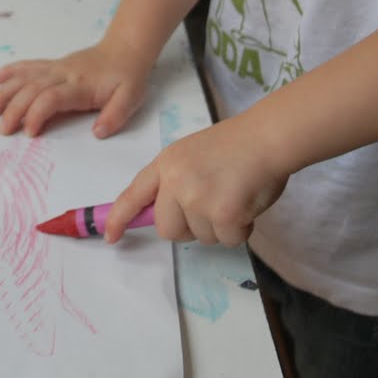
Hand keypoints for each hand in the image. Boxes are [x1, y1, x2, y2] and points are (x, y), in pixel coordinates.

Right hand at [0, 43, 149, 137]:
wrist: (126, 49)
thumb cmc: (127, 77)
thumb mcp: (131, 98)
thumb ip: (115, 116)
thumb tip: (97, 132)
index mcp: (80, 86)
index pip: (52, 98)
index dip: (37, 114)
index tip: (30, 133)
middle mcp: (63, 74)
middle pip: (31, 89)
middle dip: (14, 109)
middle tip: (2, 130)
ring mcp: (56, 68)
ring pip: (24, 77)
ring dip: (4, 92)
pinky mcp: (53, 65)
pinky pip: (28, 66)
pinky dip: (10, 71)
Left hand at [103, 112, 288, 245]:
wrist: (267, 138)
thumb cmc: (236, 145)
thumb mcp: (191, 155)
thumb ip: (175, 182)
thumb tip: (167, 216)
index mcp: (166, 164)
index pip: (134, 195)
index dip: (119, 218)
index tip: (111, 236)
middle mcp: (176, 182)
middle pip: (168, 230)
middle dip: (188, 229)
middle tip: (211, 210)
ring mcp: (198, 199)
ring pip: (202, 237)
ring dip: (220, 227)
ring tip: (235, 197)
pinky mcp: (223, 214)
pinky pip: (228, 240)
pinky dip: (240, 230)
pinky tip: (247, 205)